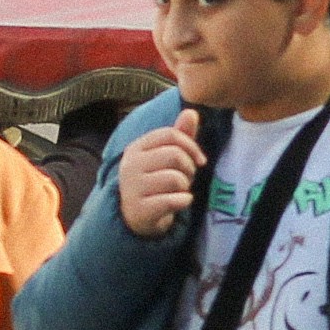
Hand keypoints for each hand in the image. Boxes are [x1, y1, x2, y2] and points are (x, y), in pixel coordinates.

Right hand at [115, 119, 208, 239]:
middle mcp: (130, 165)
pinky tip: (178, 203)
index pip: (171, 134)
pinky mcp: (140, 209)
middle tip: (185, 179)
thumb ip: (180, 135)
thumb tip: (191, 111)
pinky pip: (174, 200)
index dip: (192, 146)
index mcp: (136, 148)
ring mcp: (132, 188)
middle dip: (189, 168)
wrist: (137, 218)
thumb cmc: (157, 181)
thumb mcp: (167, 156)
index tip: (199, 160)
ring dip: (185, 187)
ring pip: (176, 178)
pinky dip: (184, 201)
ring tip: (177, 191)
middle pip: (175, 155)